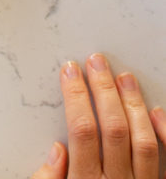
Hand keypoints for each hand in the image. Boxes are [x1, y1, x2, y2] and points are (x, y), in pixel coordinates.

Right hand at [32, 54, 165, 178]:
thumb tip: (56, 150)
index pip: (82, 130)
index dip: (75, 96)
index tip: (70, 72)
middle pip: (113, 128)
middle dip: (103, 89)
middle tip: (97, 62)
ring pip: (142, 141)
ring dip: (133, 104)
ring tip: (124, 77)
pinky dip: (164, 133)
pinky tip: (156, 112)